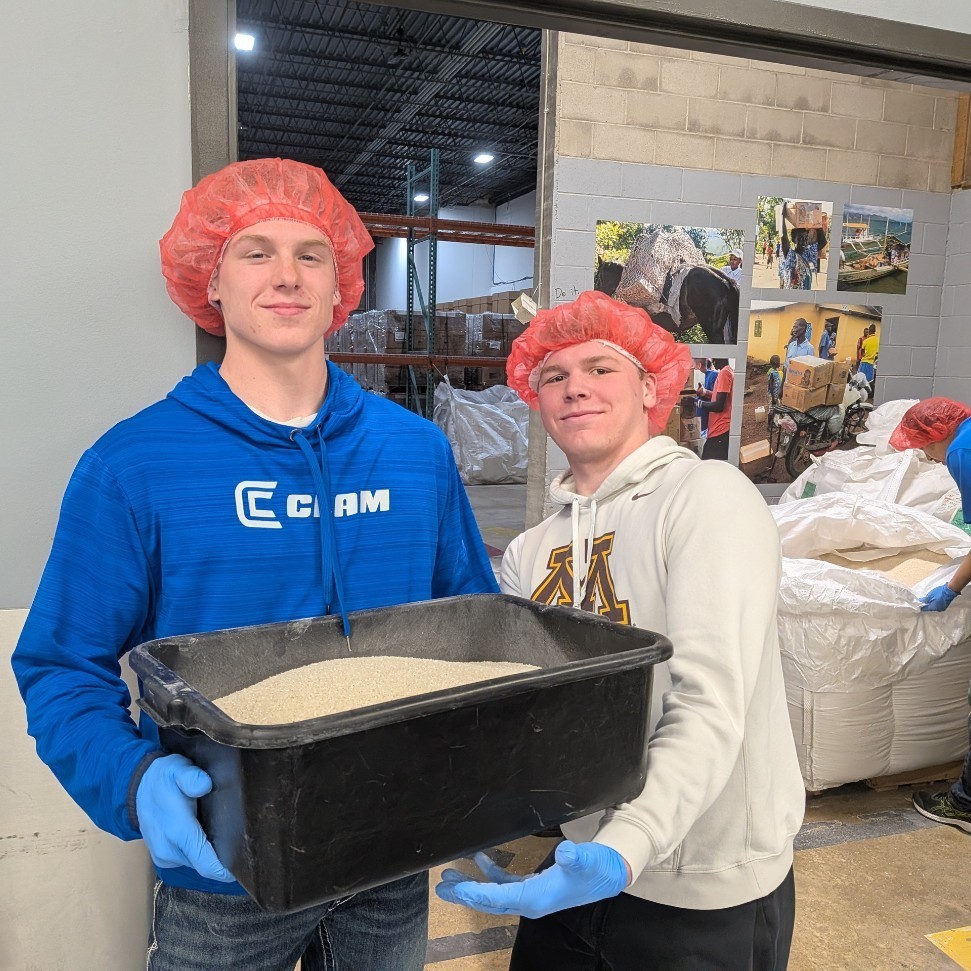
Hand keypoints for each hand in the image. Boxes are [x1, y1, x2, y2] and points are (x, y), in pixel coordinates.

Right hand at [135, 754, 233, 881]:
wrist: (138, 787)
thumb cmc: (163, 778)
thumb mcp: (178, 769)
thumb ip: (192, 777)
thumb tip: (205, 785)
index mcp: (177, 832)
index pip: (206, 864)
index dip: (226, 870)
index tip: (246, 865)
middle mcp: (169, 850)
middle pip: (205, 865)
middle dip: (224, 858)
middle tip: (243, 842)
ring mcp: (164, 857)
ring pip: (197, 863)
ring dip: (209, 854)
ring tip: (226, 835)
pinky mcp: (163, 858)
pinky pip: (188, 860)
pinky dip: (199, 852)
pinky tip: (206, 835)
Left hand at [435, 841, 629, 917]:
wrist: (609, 874)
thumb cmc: (596, 867)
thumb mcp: (586, 860)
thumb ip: (574, 857)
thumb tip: (564, 852)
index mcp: (536, 899)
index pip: (498, 898)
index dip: (475, 892)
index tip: (455, 887)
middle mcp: (530, 901)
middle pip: (490, 900)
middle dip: (465, 894)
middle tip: (442, 886)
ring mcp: (530, 895)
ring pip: (493, 894)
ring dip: (472, 886)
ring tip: (450, 877)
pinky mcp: (533, 887)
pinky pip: (504, 884)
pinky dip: (490, 873)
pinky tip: (479, 859)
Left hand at [920, 584, 958, 611]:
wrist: (950, 590)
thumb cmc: (939, 592)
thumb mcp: (931, 595)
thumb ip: (925, 599)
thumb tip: (920, 601)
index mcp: (934, 608)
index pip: (925, 609)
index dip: (921, 607)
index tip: (918, 605)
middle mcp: (938, 610)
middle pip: (930, 609)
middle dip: (926, 606)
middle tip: (922, 603)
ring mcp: (942, 608)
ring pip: (934, 608)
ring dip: (931, 605)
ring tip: (928, 602)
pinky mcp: (945, 606)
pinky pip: (938, 606)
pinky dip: (935, 604)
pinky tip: (933, 601)